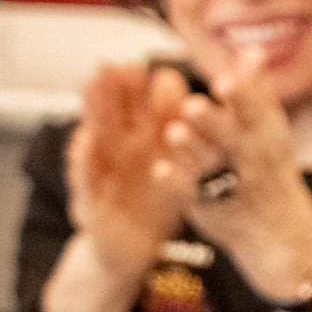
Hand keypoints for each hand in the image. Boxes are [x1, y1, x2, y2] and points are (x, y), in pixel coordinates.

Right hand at [66, 61, 201, 284]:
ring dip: (95, 108)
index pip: (143, 103)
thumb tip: (227, 90)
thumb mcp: (178, 168)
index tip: (149, 62)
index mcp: (144, 138)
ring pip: (97, 132)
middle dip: (115, 85)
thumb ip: (193, 132)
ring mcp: (103, 170)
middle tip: (116, 61)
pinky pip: (87, 176)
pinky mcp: (91, 199)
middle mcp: (121, 148)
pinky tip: (86, 139)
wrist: (131, 250)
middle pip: (117, 109)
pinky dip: (84, 158)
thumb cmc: (154, 203)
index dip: (144, 83)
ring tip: (93, 83)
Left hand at [168, 59, 311, 304]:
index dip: (241, 96)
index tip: (224, 81)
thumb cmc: (269, 170)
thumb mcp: (271, 131)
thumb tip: (253, 50)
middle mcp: (247, 158)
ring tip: (174, 134)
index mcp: (264, 135)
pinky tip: (159, 170)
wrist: (276, 231)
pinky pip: (189, 193)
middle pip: (230, 137)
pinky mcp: (204, 204)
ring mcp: (227, 183)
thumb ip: (258, 92)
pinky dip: (175, 182)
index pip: (255, 111)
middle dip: (212, 122)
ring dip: (191, 149)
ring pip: (207, 164)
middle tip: (193, 106)